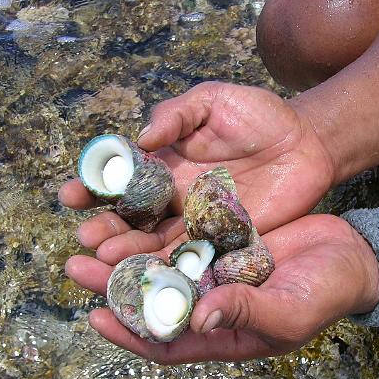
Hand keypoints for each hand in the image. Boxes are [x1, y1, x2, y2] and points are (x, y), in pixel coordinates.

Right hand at [59, 81, 334, 265]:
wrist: (307, 142)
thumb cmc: (259, 115)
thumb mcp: (213, 101)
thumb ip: (176, 114)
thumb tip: (142, 139)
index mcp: (163, 165)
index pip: (120, 180)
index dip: (94, 188)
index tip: (71, 194)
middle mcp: (173, 200)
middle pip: (132, 220)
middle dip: (106, 228)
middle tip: (86, 236)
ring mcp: (198, 224)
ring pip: (157, 245)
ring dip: (131, 254)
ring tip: (106, 258)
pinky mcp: (225, 242)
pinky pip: (196, 259)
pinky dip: (173, 270)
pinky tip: (152, 277)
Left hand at [66, 215, 378, 363]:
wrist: (350, 255)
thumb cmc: (325, 293)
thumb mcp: (290, 310)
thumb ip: (246, 313)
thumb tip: (197, 319)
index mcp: (222, 333)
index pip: (166, 342)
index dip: (130, 333)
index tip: (94, 315)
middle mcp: (210, 304)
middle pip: (152, 300)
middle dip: (113, 286)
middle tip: (76, 265)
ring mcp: (214, 271)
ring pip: (160, 266)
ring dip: (127, 253)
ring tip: (92, 234)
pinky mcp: (221, 241)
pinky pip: (182, 237)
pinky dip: (158, 228)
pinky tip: (134, 209)